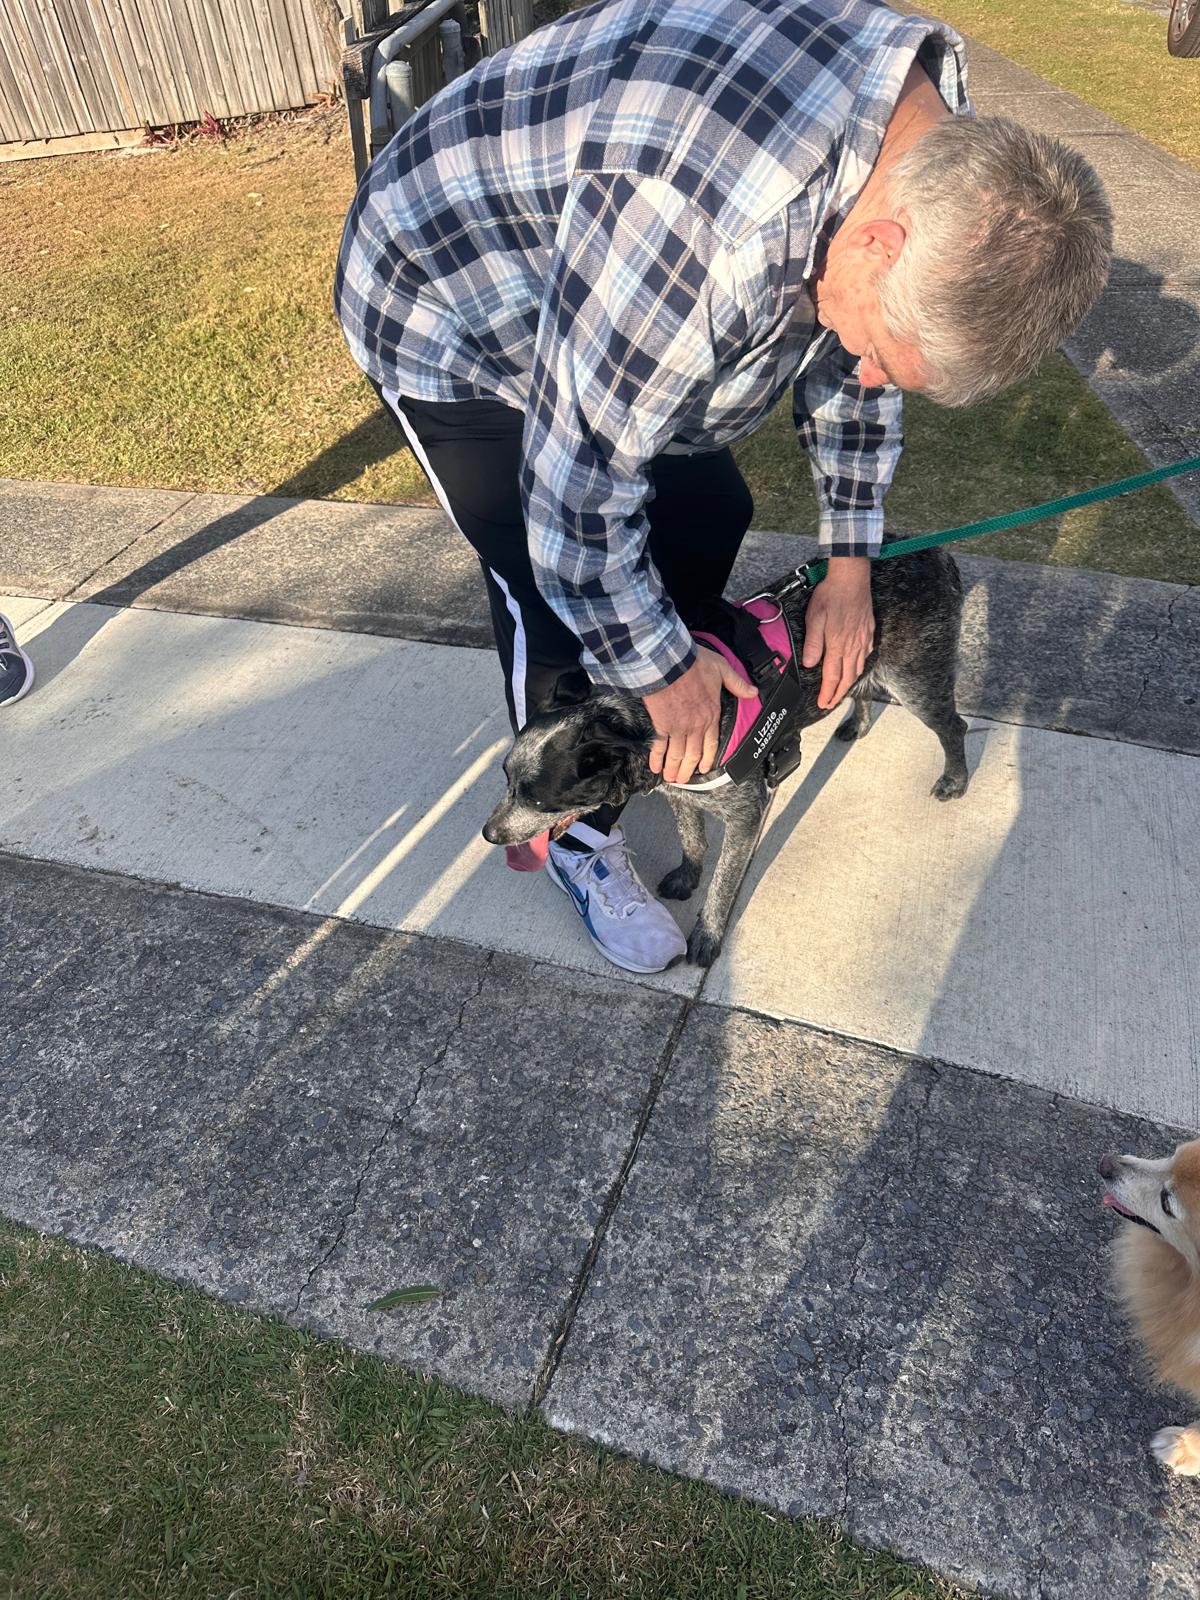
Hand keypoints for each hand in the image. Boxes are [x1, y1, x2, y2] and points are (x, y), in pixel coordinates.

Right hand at [643, 645, 756, 785]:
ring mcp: (678, 727)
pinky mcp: (661, 724)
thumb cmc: (694, 663)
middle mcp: (696, 726)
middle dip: (688, 769)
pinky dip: (656, 758)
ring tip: (671, 778)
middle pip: (693, 754)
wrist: (669, 661)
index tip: (704, 769)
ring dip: (673, 768)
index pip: (712, 743)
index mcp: (711, 714)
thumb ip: (737, 683)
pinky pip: (659, 746)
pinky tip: (654, 767)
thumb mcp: (722, 668)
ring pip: (677, 754)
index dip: (708, 759)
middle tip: (683, 780)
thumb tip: (753, 692)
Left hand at [801, 556, 874, 709]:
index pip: (832, 677)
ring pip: (858, 668)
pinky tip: (856, 666)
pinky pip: (866, 655)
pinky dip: (860, 666)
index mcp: (838, 645)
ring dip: (850, 682)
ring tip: (842, 690)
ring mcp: (863, 640)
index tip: (823, 703)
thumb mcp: (814, 618)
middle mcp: (853, 646)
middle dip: (839, 694)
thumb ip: (812, 643)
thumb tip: (809, 664)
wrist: (852, 579)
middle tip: (831, 703)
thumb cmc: (831, 596)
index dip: (828, 693)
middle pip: (847, 678)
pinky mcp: (868, 632)